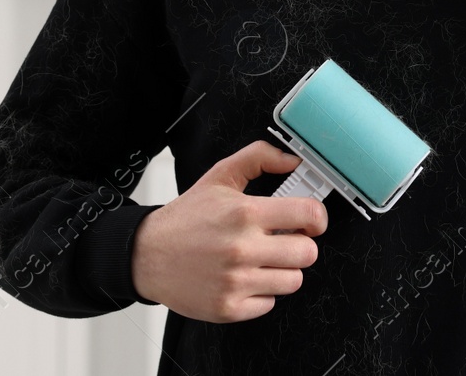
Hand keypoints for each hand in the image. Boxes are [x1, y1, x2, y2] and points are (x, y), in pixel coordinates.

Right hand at [130, 140, 326, 321]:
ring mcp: (236, 282)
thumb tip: (293, 160)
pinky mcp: (228, 308)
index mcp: (245, 213)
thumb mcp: (220, 176)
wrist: (147, 255)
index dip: (318, 218)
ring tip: (262, 259)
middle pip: (308, 253)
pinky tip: (245, 277)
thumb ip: (259, 158)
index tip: (312, 221)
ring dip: (283, 270)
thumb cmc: (186, 217)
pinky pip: (269, 303)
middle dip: (300, 245)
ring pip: (293, 281)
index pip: (309, 215)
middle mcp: (242, 249)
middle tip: (283, 241)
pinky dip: (261, 292)